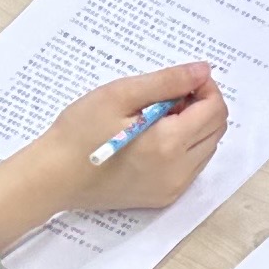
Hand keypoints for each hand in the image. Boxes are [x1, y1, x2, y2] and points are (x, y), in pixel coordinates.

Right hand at [0, 62, 228, 250]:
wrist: (52, 177)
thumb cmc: (79, 133)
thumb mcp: (120, 94)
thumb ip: (167, 81)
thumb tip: (203, 71)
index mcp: (169, 144)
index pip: (215, 111)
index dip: (205, 88)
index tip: (184, 79)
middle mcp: (178, 171)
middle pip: (216, 131)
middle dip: (202, 106)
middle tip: (169, 94)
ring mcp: (171, 188)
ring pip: (206, 149)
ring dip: (194, 126)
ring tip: (157, 115)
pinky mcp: (162, 197)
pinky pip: (190, 167)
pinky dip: (184, 147)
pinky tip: (153, 136)